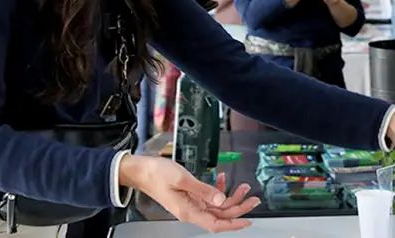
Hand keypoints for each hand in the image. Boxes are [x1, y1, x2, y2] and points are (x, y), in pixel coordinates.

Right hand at [119, 155, 258, 232]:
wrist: (141, 170)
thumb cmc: (157, 174)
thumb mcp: (183, 180)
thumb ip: (203, 190)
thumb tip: (221, 200)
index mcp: (188, 211)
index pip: (215, 224)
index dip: (233, 224)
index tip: (248, 220)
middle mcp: (191, 210)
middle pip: (220, 215)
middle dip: (238, 207)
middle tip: (253, 198)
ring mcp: (191, 204)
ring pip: (217, 206)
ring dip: (231, 197)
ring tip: (243, 187)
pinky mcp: (190, 197)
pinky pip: (209, 197)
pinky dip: (218, 189)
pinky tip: (222, 178)